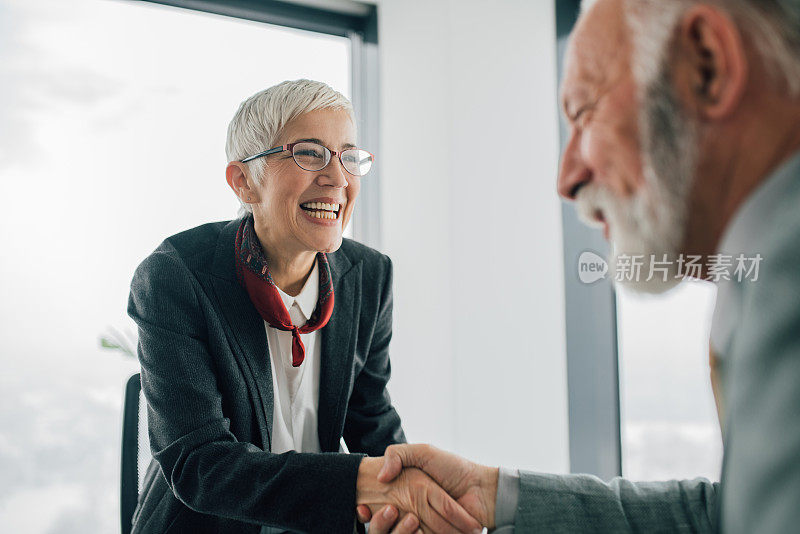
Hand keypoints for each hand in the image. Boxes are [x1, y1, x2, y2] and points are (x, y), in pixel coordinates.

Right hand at [356, 456, 481, 533]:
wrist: (482, 489)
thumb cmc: (454, 468)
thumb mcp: (423, 452)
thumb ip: (398, 454)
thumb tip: (380, 476)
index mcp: (404, 495)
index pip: (377, 509)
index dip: (365, 512)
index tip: (361, 509)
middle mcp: (410, 513)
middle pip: (383, 529)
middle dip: (380, 525)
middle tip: (388, 512)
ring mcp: (423, 528)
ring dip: (399, 532)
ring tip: (410, 519)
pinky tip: (417, 527)